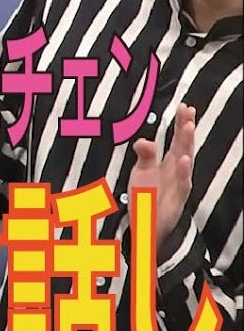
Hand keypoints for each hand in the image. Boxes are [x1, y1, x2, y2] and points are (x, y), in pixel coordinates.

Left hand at [129, 103, 195, 252]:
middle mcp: (177, 170)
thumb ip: (145, 154)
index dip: (181, 123)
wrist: (148, 224)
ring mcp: (178, 184)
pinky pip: (182, 183)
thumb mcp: (143, 171)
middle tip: (188, 111)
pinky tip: (183, 159)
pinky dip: (183, 171)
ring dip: (187, 144)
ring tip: (188, 126)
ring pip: (185, 161)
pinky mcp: (177, 198)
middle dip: (186, 128)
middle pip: (183, 146)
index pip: (177, 138)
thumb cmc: (148, 194)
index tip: (184, 105)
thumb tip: (143, 139)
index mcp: (169, 161)